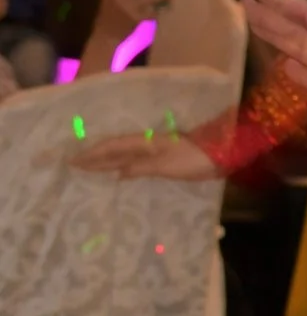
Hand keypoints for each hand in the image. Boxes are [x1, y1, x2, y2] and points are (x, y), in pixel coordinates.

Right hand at [71, 127, 219, 182]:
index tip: (73, 160)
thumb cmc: (194, 160)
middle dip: (95, 157)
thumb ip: (140, 168)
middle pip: (115, 150)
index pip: (112, 147)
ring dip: (107, 161)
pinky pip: (136, 161)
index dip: (92, 154)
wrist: (224, 154)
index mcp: (145, 142)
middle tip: (74, 164)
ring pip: (124, 155)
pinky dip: (123, 167)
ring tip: (90, 168)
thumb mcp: (165, 166)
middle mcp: (148, 144)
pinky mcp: (165, 159)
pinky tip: (120, 173)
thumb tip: (117, 173)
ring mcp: (157, 150)